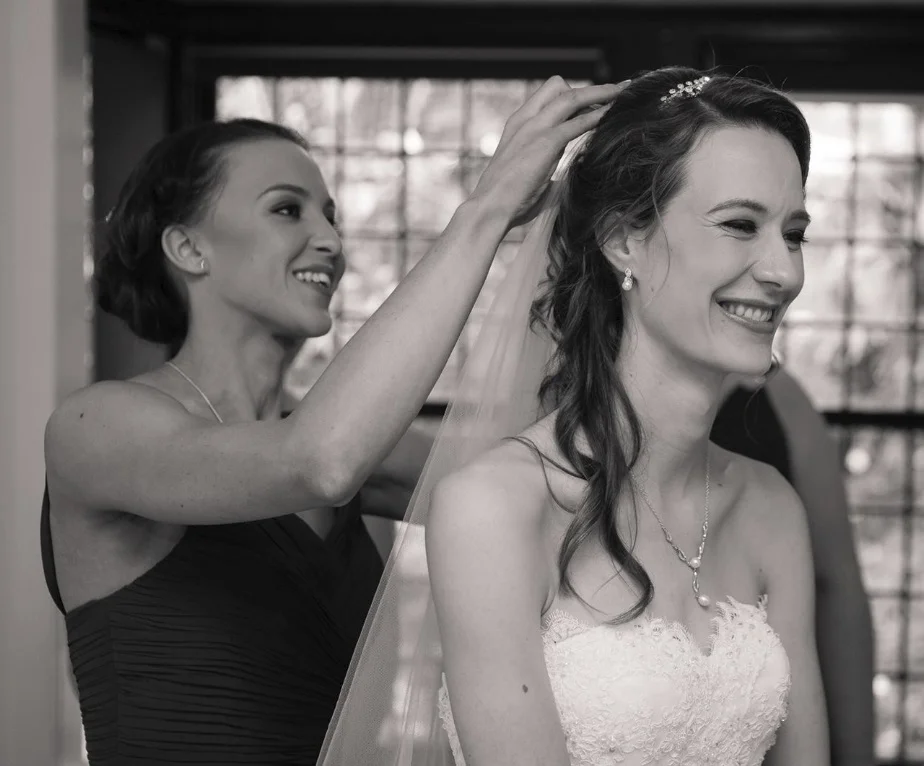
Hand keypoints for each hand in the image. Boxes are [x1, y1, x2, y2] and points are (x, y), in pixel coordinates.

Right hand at [470, 77, 628, 229]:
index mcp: (518, 125)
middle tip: (615, 93)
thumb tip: (568, 177)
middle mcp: (525, 119)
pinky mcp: (545, 142)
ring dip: (600, 93)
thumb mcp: (528, 173)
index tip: (595, 99)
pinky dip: (599, 115)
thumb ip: (547, 166)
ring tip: (623, 93)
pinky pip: (579, 121)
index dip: (572, 95)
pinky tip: (613, 116)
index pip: (547, 96)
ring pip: (572, 96)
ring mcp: (534, 128)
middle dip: (588, 89)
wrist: (488, 209)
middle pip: (558, 86)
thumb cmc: (507, 201)